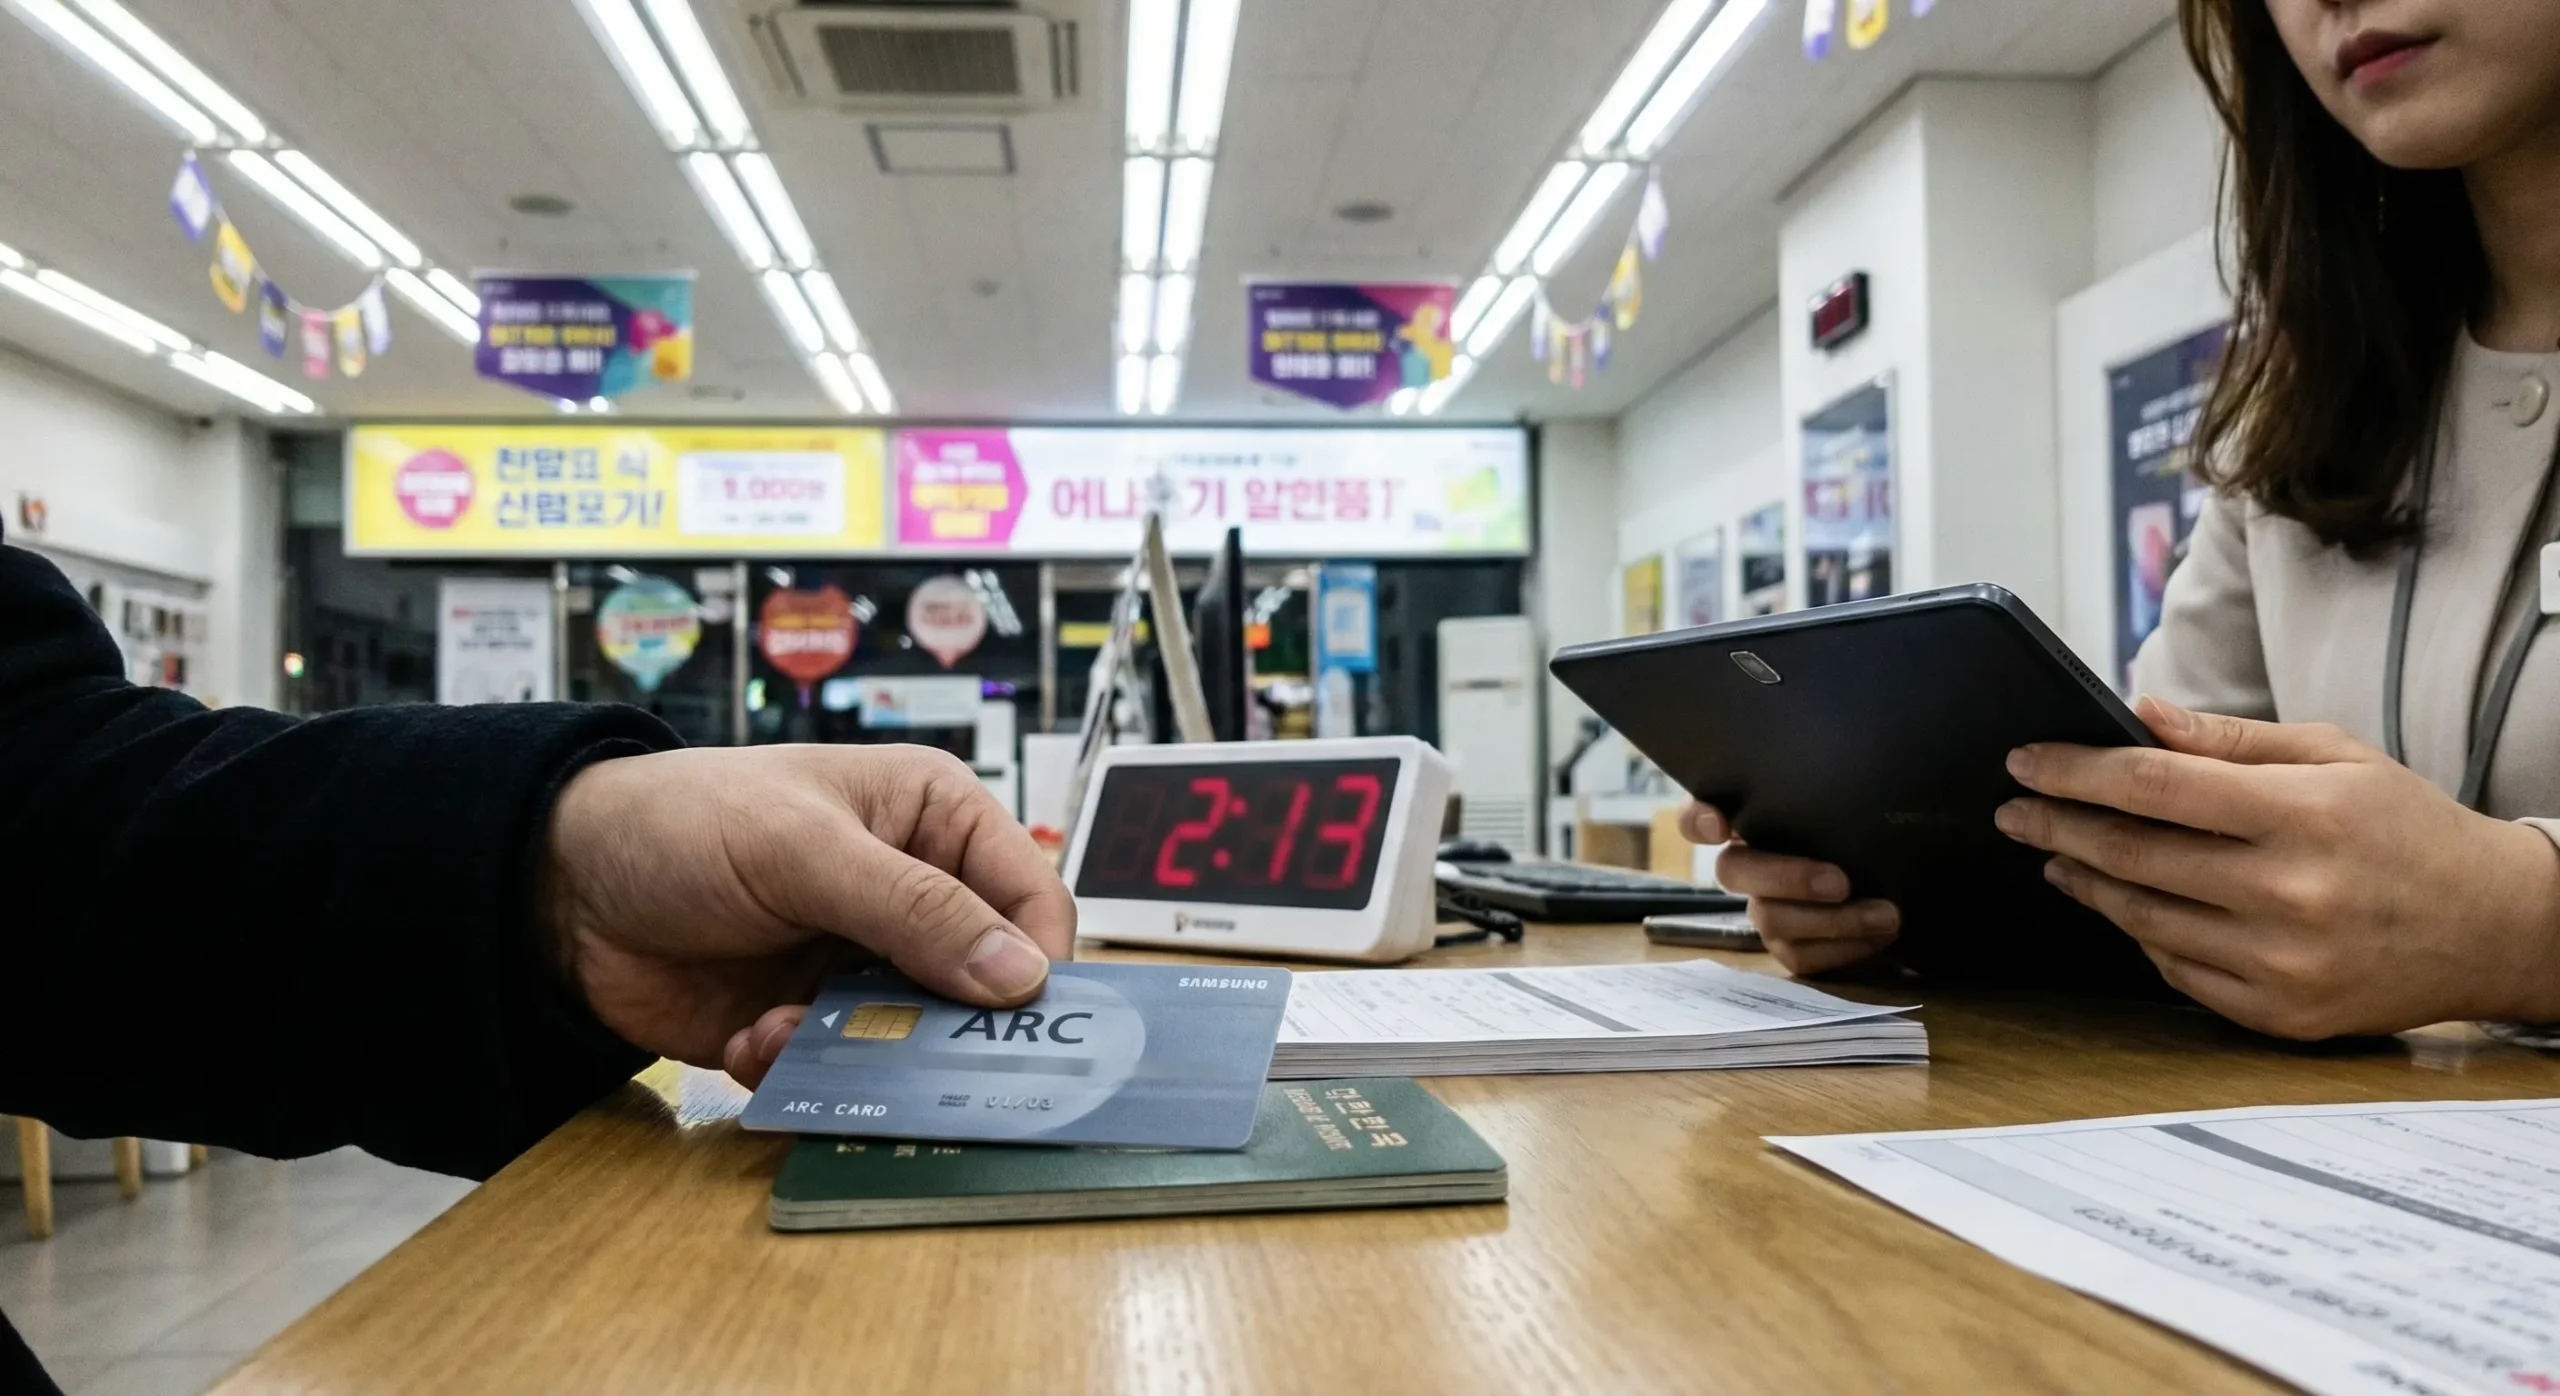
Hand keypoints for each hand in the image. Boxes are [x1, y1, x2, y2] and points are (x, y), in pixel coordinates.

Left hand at [541, 744, 1075, 1086]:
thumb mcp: (805, 850)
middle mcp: (914, 896)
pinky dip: (804, 1069)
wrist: (558, 888)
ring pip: (918, 1040)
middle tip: (908, 1051)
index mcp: (935, 822)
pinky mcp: (813, 1023)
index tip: (1017, 1020)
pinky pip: (848, 1072)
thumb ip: (917, 911)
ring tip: (792, 1030)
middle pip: (985, 985)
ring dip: (865, 1051)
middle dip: (945, 1025)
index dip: (1037, 962)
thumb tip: (1022, 976)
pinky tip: (752, 1037)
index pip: (1030, 899)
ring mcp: (863, 964)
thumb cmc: (684, 822)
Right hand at [1675, 802, 1900, 974]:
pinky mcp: (1789, 947)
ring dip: (1834, 920)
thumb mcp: (1857, 801)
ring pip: (1772, 919)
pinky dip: (1844, 947)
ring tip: (1887, 914)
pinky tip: (1880, 935)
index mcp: (1754, 820)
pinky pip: (1799, 956)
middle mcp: (1748, 866)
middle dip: (1787, 877)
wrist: (1902, 884)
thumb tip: (1855, 746)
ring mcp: (1765, 909)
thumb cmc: (1873, 830)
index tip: (1720, 825)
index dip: (1698, 820)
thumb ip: (1837, 785)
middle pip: (1733, 872)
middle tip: (1841, 881)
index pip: (1698, 815)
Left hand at [2000, 696, 2559, 1038]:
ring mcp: (2281, 965)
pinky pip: (2176, 971)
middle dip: (2058, 826)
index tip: (2026, 761)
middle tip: (2017, 808)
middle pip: (2133, 856)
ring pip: (2142, 920)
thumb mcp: (2334, 756)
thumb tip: (2138, 715)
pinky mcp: (2278, 1015)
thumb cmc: (2406, 828)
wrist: (2491, 926)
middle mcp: (2289, 895)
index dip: (2076, 772)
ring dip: (2086, 881)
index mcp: (2302, 816)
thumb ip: (2228, 740)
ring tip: (2057, 851)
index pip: (2154, 788)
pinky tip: (2121, 902)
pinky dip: (2139, 934)